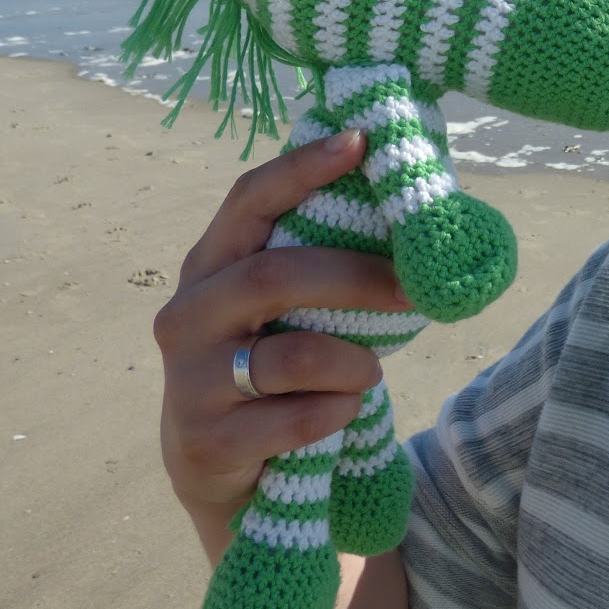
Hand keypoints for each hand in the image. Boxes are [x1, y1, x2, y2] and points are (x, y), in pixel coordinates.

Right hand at [153, 128, 412, 516]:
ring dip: (354, 363)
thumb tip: (420, 216)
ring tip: (367, 373)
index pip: (250, 199)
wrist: (219, 467)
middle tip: (412, 291)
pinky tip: (339, 415)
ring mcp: (190, 380)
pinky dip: (338, 414)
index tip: (360, 141)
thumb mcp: (286, 308)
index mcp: (212, 265)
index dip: (302, 168)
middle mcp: (189, 314)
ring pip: (294, 356)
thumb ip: (324, 262)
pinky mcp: (207, 442)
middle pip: (276, 276)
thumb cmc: (273, 366)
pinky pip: (298, 419)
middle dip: (357, 279)